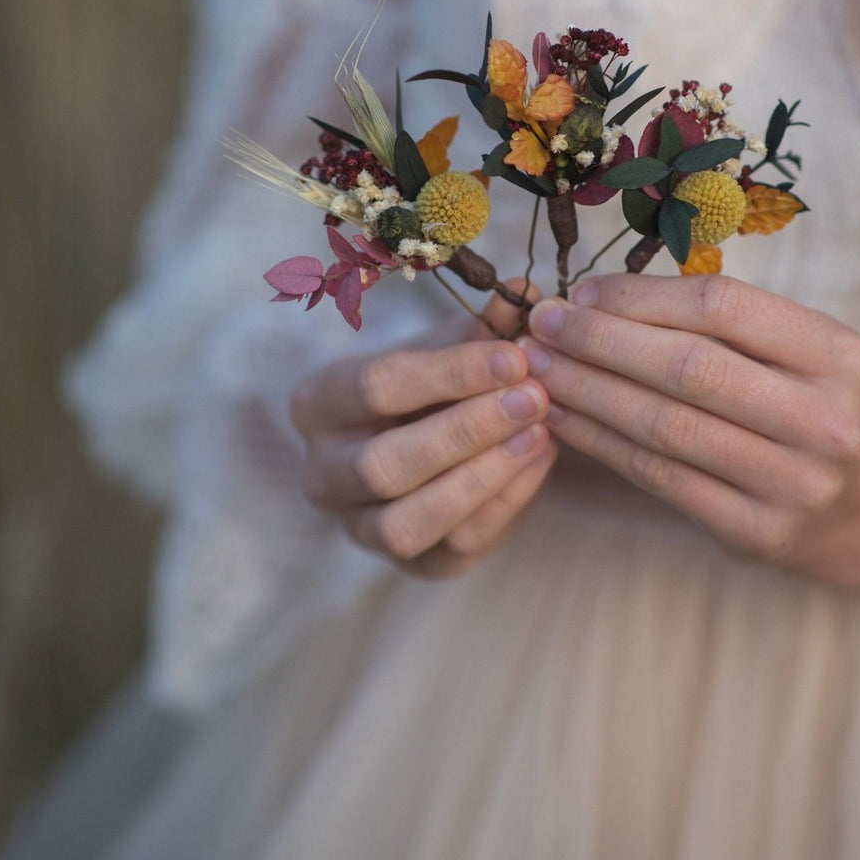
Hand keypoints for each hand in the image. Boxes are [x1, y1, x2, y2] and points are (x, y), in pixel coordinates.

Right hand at [289, 295, 554, 577]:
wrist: (433, 439)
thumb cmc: (432, 383)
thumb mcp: (448, 346)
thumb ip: (482, 326)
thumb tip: (525, 294)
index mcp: (318, 404)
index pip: (374, 387)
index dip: (449, 373)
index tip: (514, 356)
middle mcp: (324, 474)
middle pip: (383, 464)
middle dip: (466, 430)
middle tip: (533, 397)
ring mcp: (361, 527)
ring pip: (408, 522)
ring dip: (481, 477)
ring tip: (540, 432)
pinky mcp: (413, 564)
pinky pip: (454, 547)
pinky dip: (504, 504)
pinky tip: (541, 459)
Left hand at [522, 273, 859, 566]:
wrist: (838, 503)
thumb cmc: (785, 401)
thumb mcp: (777, 349)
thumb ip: (703, 320)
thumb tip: (586, 299)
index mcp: (837, 353)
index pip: (722, 305)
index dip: (640, 296)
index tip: (580, 292)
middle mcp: (828, 420)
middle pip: (691, 367)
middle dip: (602, 342)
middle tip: (542, 328)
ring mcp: (796, 483)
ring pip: (666, 426)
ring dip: (588, 392)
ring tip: (539, 371)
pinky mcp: (758, 532)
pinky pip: (658, 477)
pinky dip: (600, 443)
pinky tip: (562, 419)